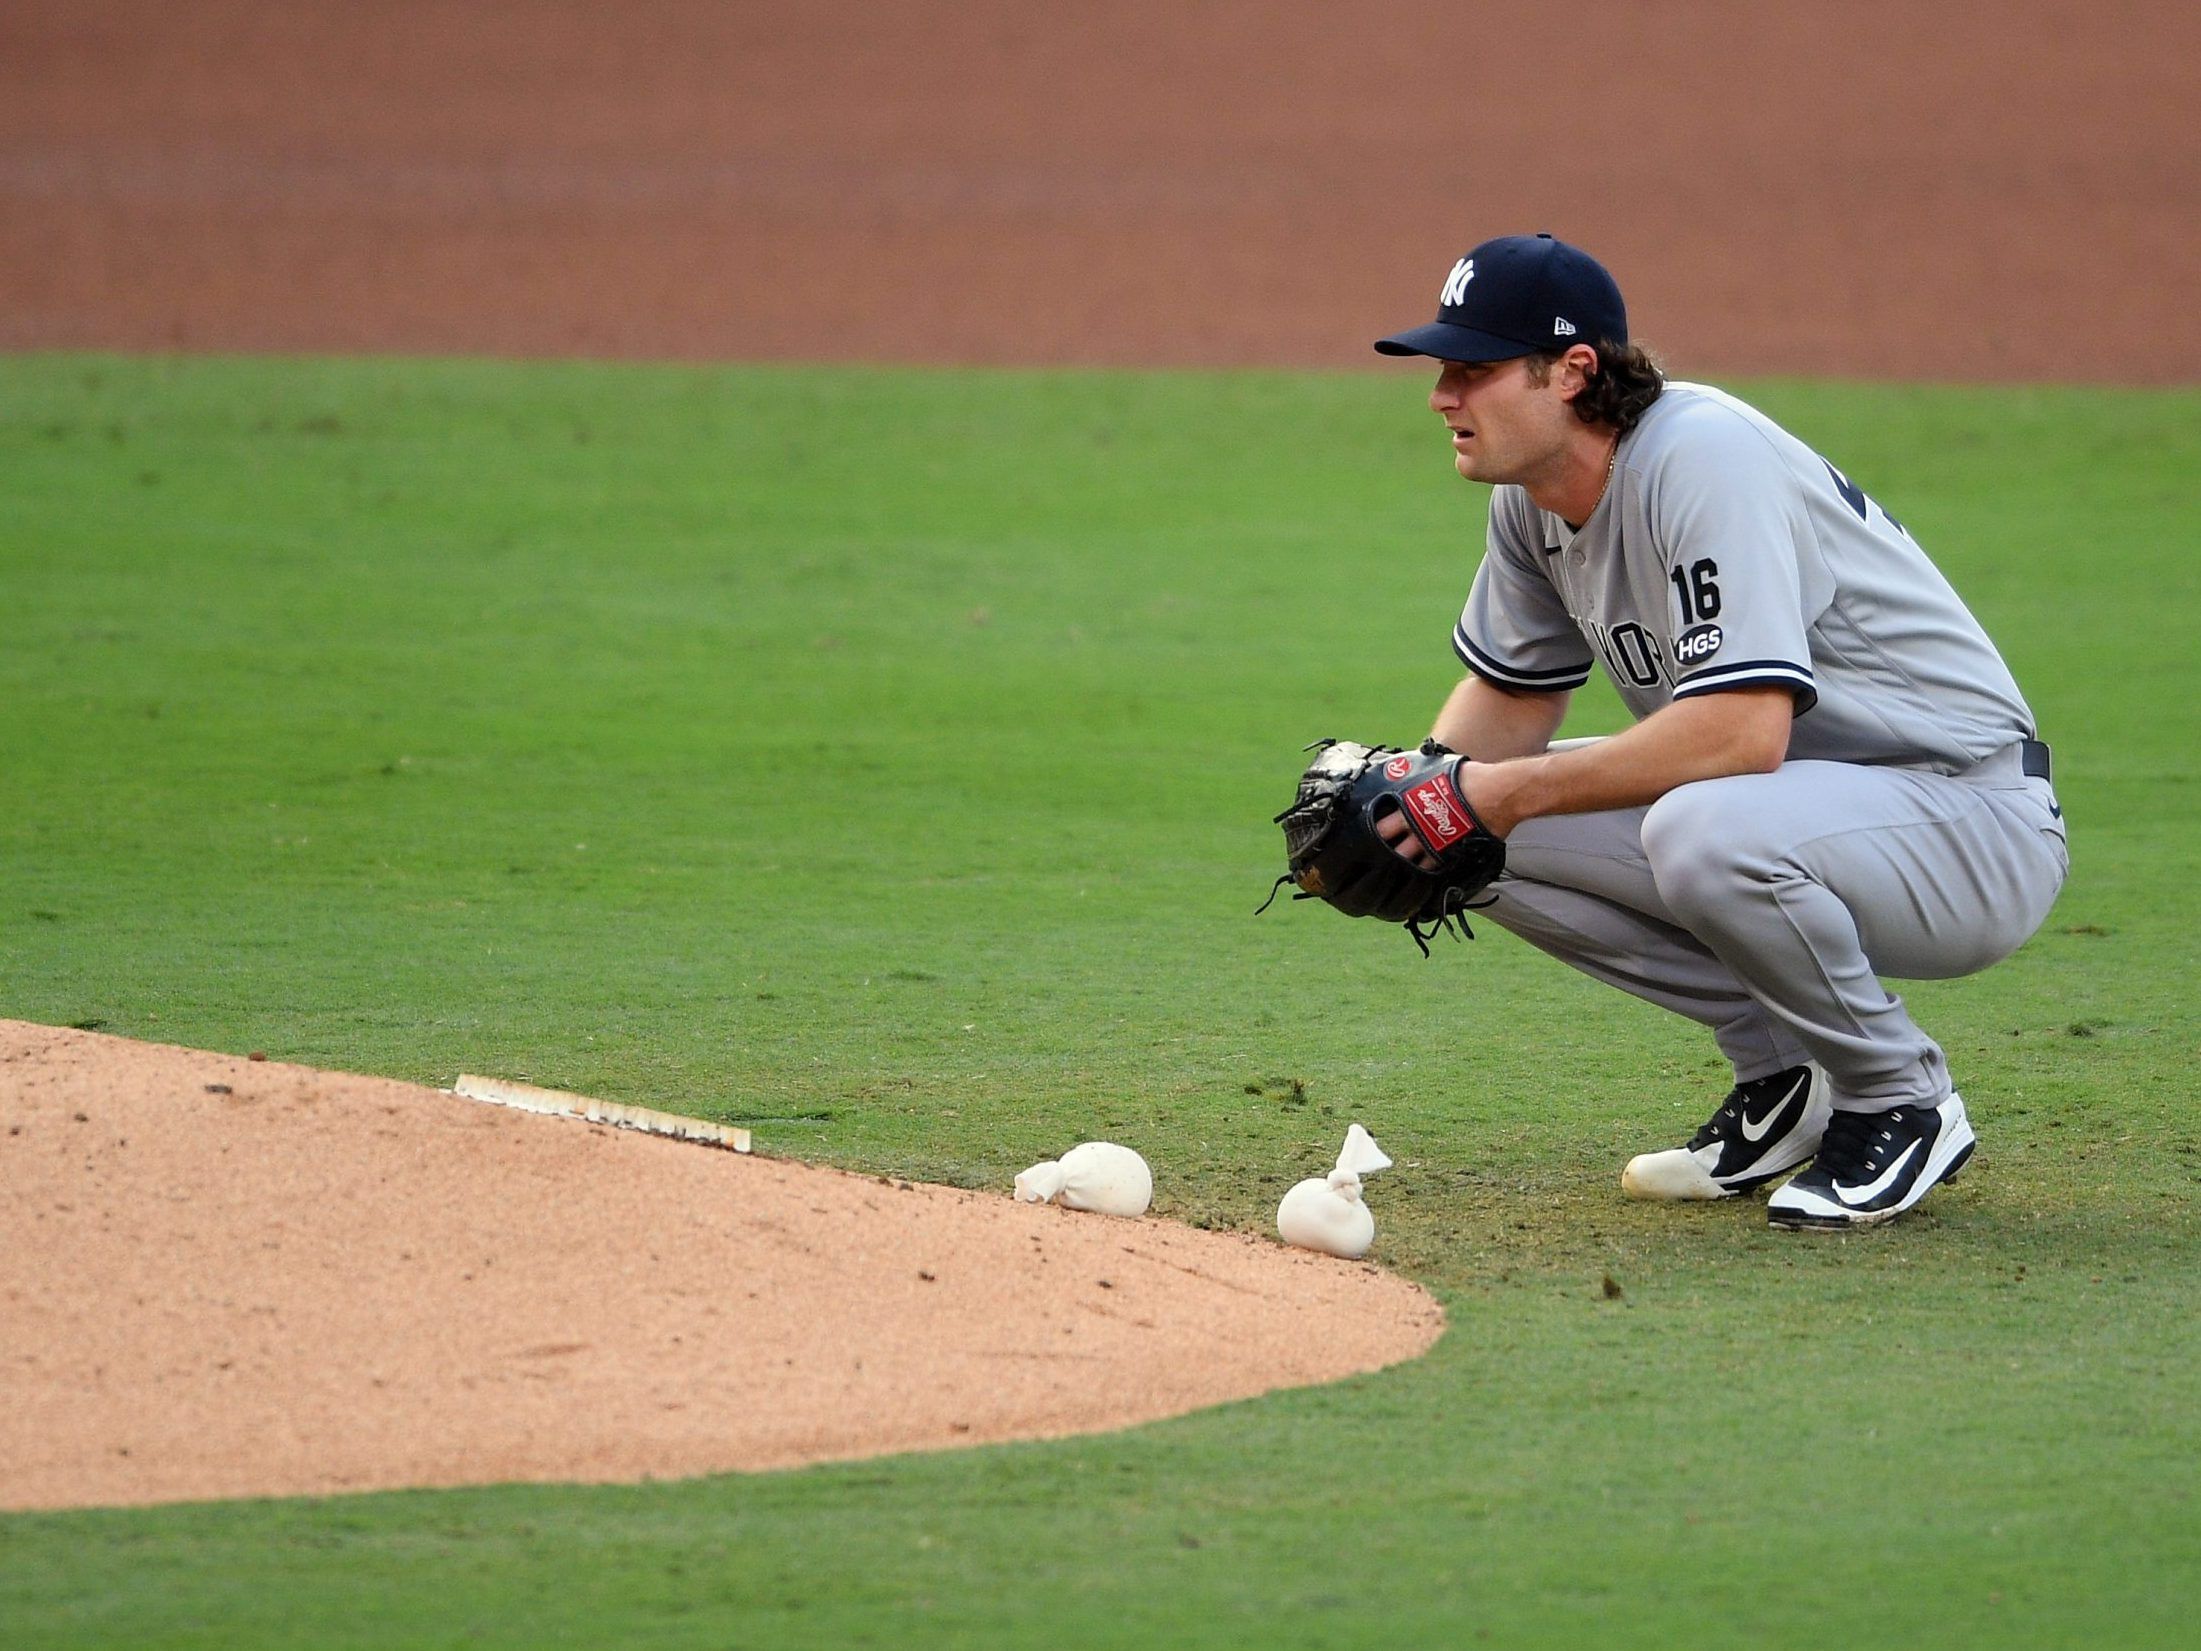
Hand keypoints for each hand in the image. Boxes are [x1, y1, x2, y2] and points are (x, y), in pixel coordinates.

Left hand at [1376, 760, 1517, 867]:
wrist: (1497, 794)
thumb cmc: (1470, 778)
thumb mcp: (1436, 770)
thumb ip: (1418, 778)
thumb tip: (1408, 771)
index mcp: (1409, 808)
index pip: (1382, 827)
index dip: (1375, 831)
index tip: (1372, 834)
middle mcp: (1418, 830)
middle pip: (1392, 850)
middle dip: (1386, 853)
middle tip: (1382, 856)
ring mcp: (1435, 845)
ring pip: (1412, 863)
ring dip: (1407, 864)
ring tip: (1402, 867)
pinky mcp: (1452, 855)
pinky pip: (1435, 867)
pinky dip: (1429, 869)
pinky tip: (1427, 870)